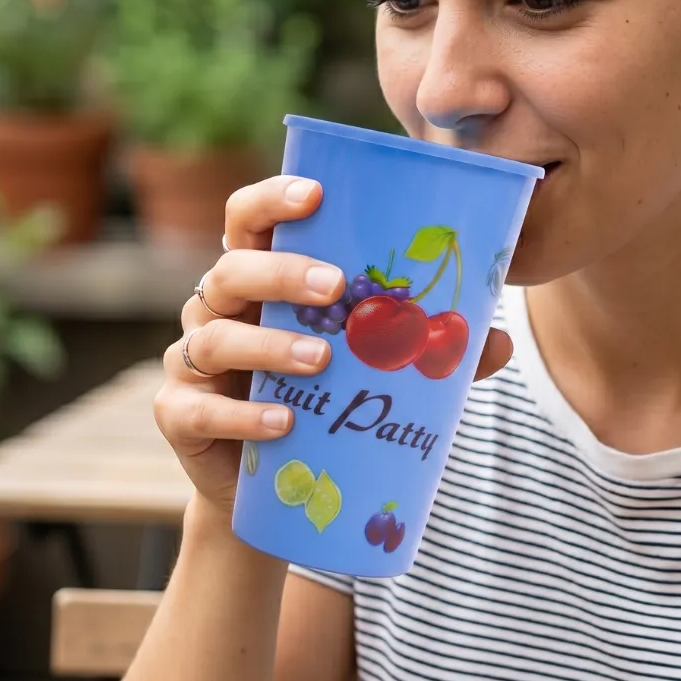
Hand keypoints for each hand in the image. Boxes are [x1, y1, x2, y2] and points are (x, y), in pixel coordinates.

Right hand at [154, 175, 513, 522]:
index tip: (315, 192)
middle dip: (280, 271)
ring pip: (212, 335)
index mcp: (262, 281)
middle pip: (229, 269)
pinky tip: (283, 424)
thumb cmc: (326, 403)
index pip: (249, 220)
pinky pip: (196, 408)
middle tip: (334, 285)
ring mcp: (193, 362)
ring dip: (268, 344)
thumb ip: (427, 351)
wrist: (278, 488)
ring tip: (321, 360)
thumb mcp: (375, 369)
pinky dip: (240, 415)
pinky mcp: (179, 415)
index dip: (272, 198)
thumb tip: (500, 340)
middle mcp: (219, 309)